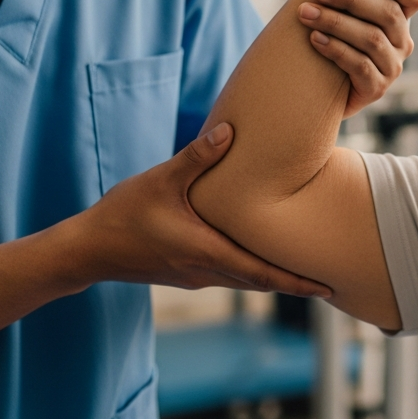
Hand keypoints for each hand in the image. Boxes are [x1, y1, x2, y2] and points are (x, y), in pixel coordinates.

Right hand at [74, 125, 330, 295]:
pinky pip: (229, 274)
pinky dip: (251, 270)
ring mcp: (196, 275)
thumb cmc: (123, 215)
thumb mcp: (161, 180)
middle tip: (330, 281)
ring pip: (245, 279)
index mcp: (206, 251)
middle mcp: (206, 270)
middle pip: (260, 281)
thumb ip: (197, 156)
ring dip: (274, 276)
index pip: (262, 274)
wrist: (87, 249)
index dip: (297, 281)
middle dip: (295, 282)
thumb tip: (229, 131)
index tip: (327, 287)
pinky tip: (258, 256)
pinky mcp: (187, 271)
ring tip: (303, 270)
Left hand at [297, 0, 417, 116]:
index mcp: (399, 15)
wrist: (315, 84)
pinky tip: (315, 38)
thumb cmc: (330, 32)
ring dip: (337, 23)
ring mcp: (392, 67)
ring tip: (306, 13)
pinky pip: (360, 66)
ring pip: (372, 39)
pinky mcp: (376, 88)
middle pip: (389, 15)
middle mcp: (402, 41)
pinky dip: (336, 50)